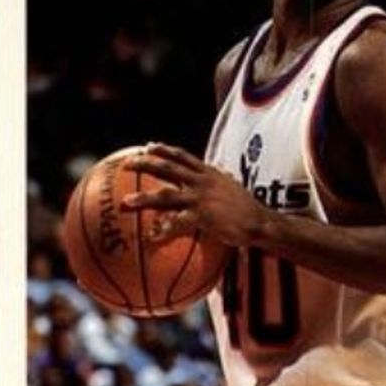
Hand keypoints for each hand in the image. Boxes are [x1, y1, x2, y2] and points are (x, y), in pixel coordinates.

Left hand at [121, 143, 267, 246]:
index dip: (164, 150)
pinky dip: (161, 230)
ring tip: (126, 202)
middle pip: (168, 168)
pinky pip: (176, 223)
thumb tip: (219, 177)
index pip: (182, 156)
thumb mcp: (232, 187)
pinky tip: (149, 239)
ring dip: (144, 198)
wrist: (260, 221)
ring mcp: (201, 198)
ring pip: (166, 195)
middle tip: (127, 164)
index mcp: (208, 173)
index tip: (148, 146)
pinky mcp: (202, 216)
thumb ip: (221, 181)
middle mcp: (202, 182)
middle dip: (146, 164)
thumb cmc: (247, 208)